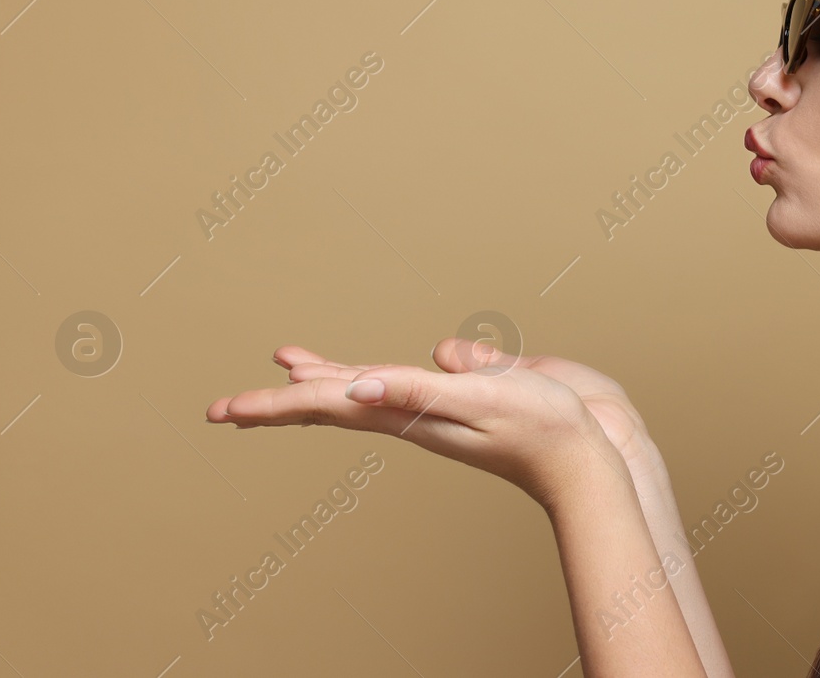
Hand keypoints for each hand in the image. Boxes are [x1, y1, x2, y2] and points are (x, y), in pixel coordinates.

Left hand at [205, 341, 650, 510]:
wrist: (597, 455)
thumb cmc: (543, 431)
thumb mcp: (480, 402)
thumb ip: (421, 391)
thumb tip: (357, 388)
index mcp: (407, 413)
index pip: (325, 406)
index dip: (273, 405)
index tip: (222, 412)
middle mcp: (415, 410)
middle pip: (333, 401)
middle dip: (281, 399)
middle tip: (227, 408)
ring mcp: (441, 404)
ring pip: (365, 390)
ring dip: (325, 378)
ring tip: (289, 365)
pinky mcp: (471, 391)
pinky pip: (408, 380)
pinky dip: (380, 372)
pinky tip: (377, 370)